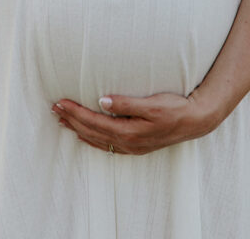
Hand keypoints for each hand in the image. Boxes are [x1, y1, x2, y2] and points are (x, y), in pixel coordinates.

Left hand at [51, 91, 214, 154]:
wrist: (195, 121)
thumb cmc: (175, 108)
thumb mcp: (152, 104)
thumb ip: (126, 104)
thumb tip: (102, 101)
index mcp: (128, 131)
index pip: (94, 121)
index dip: (75, 113)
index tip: (60, 103)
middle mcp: (127, 142)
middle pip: (91, 132)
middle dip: (71, 120)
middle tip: (54, 109)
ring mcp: (131, 147)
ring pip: (97, 140)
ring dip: (78, 130)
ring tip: (62, 121)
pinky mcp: (136, 146)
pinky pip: (107, 146)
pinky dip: (92, 140)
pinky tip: (85, 136)